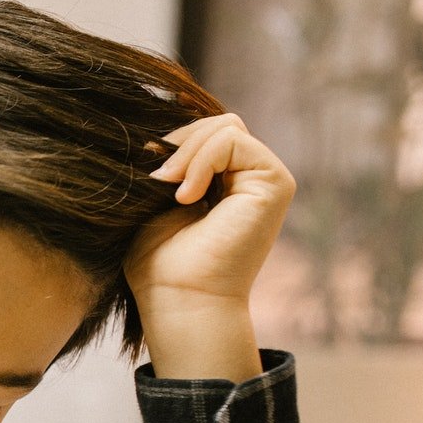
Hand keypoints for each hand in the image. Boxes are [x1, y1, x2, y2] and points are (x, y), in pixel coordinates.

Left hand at [126, 114, 292, 380]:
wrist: (178, 299)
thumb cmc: (160, 263)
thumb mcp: (155, 201)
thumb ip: (167, 164)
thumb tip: (154, 133)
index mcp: (224, 182)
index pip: (204, 132)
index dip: (172, 143)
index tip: (148, 175)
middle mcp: (249, 179)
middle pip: (216, 123)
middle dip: (179, 143)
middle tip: (157, 180)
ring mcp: (265, 180)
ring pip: (225, 126)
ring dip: (187, 153)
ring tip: (171, 191)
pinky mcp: (275, 183)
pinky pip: (232, 139)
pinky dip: (201, 161)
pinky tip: (186, 196)